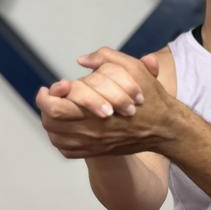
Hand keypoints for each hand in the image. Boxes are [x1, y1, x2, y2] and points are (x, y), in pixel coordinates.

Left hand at [37, 48, 174, 157]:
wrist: (164, 127)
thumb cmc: (150, 97)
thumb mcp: (134, 69)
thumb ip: (107, 57)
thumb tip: (82, 60)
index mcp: (98, 110)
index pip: (56, 106)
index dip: (51, 93)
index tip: (58, 84)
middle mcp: (92, 131)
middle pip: (51, 121)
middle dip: (46, 104)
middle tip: (50, 94)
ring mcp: (92, 144)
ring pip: (55, 135)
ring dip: (50, 119)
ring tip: (57, 106)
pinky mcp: (95, 152)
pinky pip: (65, 149)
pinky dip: (59, 137)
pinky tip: (64, 124)